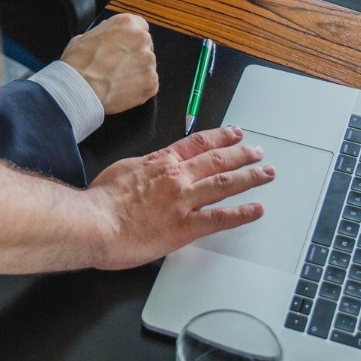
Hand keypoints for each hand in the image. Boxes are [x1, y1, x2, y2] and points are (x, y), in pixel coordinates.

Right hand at [60, 13, 158, 113]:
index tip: (125, 46)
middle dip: (135, 55)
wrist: (79, 89)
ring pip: (147, 66)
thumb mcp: (85, 37)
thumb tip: (108, 32)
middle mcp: (141, 38)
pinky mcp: (151, 82)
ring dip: (137, 72)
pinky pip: (149, 84)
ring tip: (117, 81)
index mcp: (126, 23)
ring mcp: (148, 61)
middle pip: (145, 45)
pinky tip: (122, 90)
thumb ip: (103, 32)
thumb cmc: (77, 63)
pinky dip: (139, 89)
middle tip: (118, 66)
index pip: (140, 25)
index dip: (131, 37)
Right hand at [88, 126, 274, 269]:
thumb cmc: (102, 200)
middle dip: (242, 154)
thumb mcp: (124, 169)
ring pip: (224, 183)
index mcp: (161, 161)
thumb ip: (144, 167)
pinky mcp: (185, 226)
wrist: (95, 222)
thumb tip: (152, 167)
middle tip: (259, 152)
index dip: (221, 137)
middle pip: (217, 159)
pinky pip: (220, 218)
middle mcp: (177, 176)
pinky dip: (242, 213)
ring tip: (266, 173)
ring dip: (249, 177)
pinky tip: (257, 209)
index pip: (198, 143)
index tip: (235, 134)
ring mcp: (184, 200)